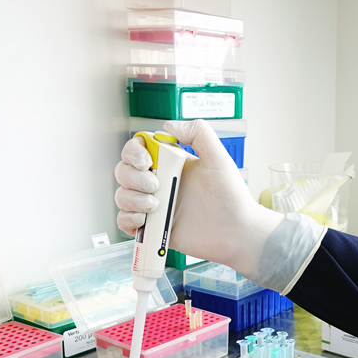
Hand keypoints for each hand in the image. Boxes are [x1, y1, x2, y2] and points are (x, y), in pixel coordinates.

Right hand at [114, 120, 282, 278]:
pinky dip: (127, 219)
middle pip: (124, 172)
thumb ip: (198, 132)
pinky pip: (124, 221)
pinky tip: (144, 220)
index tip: (147, 162)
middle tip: (157, 187)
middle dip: (134, 178)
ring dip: (132, 199)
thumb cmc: (231, 197)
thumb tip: (168, 126)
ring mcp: (155, 206)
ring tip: (156, 206)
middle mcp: (160, 182)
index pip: (137, 149)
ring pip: (122, 195)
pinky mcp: (153, 228)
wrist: (236, 231)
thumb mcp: (218, 157)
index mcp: (171, 164)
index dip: (133, 152)